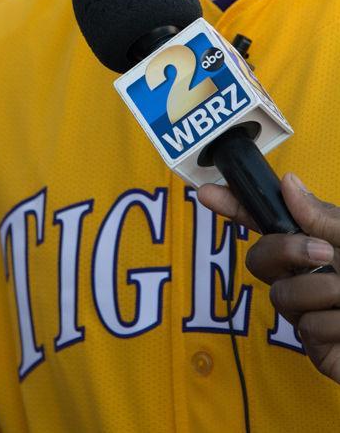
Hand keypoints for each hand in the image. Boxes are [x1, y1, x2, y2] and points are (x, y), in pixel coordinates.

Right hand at [198, 172, 339, 381]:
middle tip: (326, 254)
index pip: (264, 222)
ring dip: (324, 294)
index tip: (205, 191)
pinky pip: (309, 330)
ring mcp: (307, 313)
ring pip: (284, 297)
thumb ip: (324, 218)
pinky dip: (339, 326)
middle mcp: (304, 276)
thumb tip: (287, 183)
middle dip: (286, 252)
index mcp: (313, 244)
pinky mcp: (316, 349)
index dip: (233, 206)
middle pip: (260, 259)